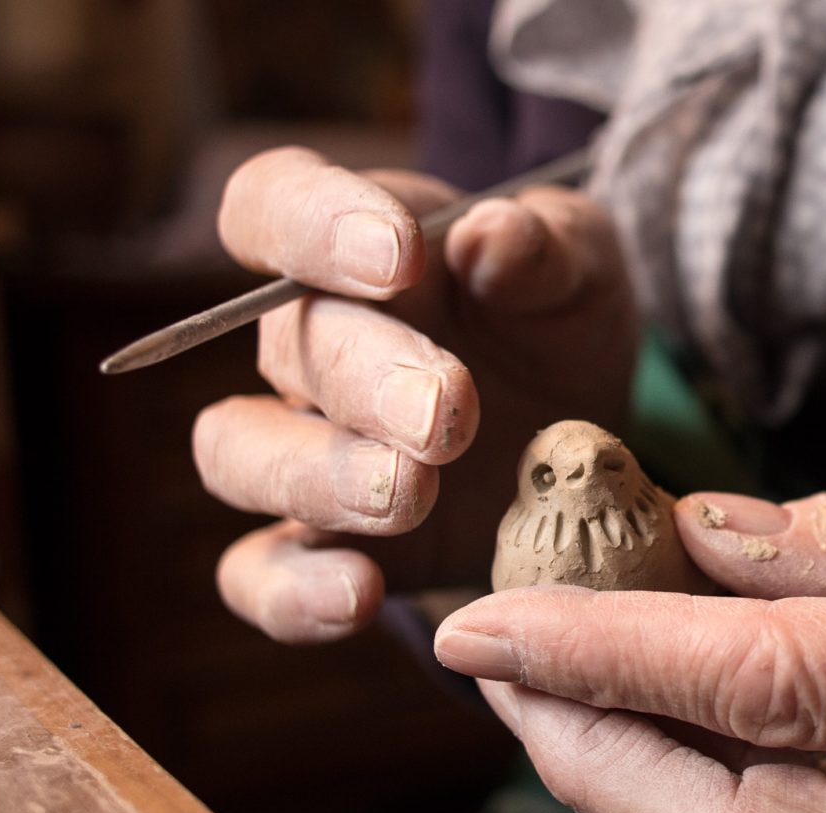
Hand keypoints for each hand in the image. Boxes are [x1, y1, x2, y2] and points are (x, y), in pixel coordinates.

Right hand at [193, 147, 637, 641]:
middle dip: (366, 379)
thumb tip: (489, 238)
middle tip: (449, 413)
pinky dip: (294, 592)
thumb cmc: (560, 325)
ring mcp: (304, 451)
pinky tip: (360, 595)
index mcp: (354, 248)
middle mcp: (308, 347)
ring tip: (411, 494)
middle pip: (285, 346)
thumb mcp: (583, 269)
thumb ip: (545, 245)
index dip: (313, 223)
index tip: (399, 256)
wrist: (585, 439)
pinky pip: (258, 574)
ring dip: (318, 477)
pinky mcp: (320, 548)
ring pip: (239, 454)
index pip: (273, 203)